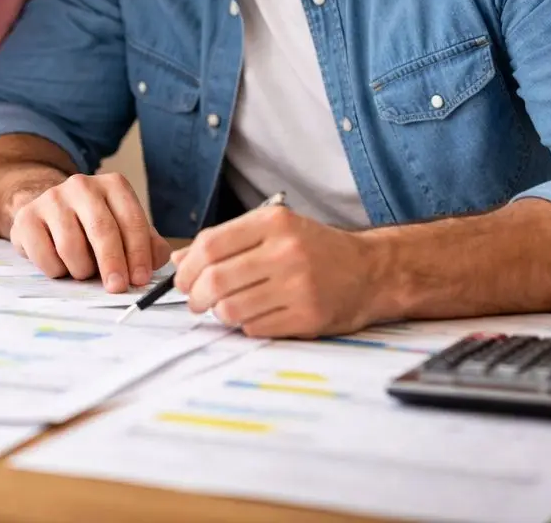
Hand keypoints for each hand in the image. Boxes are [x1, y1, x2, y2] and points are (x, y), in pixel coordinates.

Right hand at [9, 172, 170, 292]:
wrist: (49, 214)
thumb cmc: (94, 227)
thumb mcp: (125, 230)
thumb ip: (148, 245)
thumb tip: (157, 261)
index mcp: (113, 185)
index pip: (131, 220)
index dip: (138, 253)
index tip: (140, 279)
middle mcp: (82, 185)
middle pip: (102, 229)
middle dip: (112, 264)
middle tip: (117, 288)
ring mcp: (51, 198)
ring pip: (71, 246)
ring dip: (81, 270)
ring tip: (84, 271)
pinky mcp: (26, 217)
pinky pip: (44, 256)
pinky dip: (56, 271)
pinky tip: (61, 266)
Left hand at [173, 205, 378, 336]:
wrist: (372, 272)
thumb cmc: (316, 249)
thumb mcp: (275, 230)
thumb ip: (227, 241)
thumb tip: (178, 261)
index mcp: (275, 223)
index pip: (210, 245)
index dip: (187, 268)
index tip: (182, 279)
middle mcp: (286, 251)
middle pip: (215, 280)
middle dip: (195, 296)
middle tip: (195, 302)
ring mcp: (299, 286)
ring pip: (231, 309)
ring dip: (220, 314)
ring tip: (227, 309)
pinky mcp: (308, 317)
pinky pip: (254, 328)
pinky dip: (246, 326)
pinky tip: (256, 316)